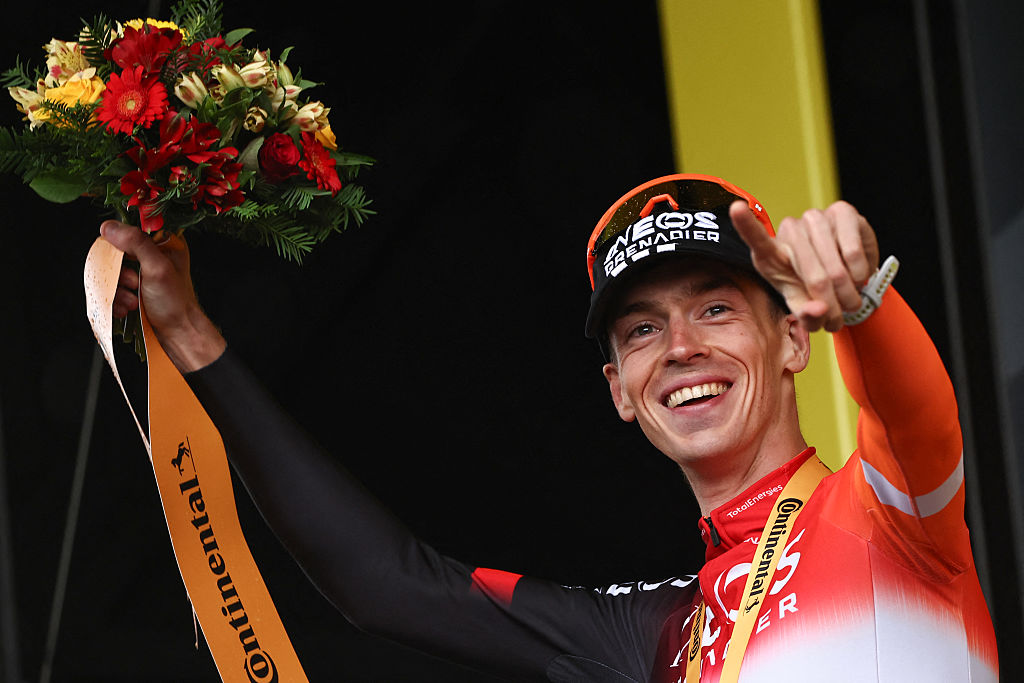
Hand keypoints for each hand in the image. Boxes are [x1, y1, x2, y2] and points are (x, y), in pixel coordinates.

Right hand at [100, 220, 225, 371]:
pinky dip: (116, 300)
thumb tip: (109, 227)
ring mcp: (143, 275)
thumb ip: (136, 243)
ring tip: (133, 301)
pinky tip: (127, 309)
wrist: (179, 335)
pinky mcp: (134, 291)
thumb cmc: (176, 303)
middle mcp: (153, 257)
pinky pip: (113, 290)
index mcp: (164, 244)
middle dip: (120, 274)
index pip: (131, 231)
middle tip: (134, 284)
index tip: (121, 258)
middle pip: (117, 254)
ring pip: (113, 274)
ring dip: (118, 290)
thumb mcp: (158, 268)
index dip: (120, 245)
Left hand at [730, 200, 879, 331]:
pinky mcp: (843, 211)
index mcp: (770, 253)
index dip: (746, 224)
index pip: (756, 238)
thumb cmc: (811, 289)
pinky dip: (860, 273)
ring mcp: (815, 217)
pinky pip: (853, 252)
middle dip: (831, 306)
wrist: (842, 272)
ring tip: (848, 300)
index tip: (735, 208)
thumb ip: (805, 315)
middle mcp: (790, 229)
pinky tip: (857, 276)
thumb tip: (820, 311)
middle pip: (814, 277)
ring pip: (837, 268)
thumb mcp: (802, 306)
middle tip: (836, 318)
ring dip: (848, 294)